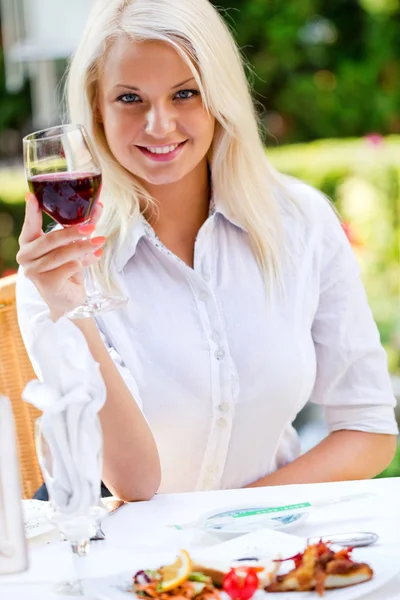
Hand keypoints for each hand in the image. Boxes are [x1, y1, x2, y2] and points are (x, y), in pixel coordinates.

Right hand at [17, 192, 105, 318]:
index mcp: (29, 242)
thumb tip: (98, 206)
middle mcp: (26, 256)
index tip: (33, 196)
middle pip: (50, 240)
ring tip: (100, 241)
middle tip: (91, 226)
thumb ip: (81, 227)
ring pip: (61, 255)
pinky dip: (85, 261)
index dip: (31, 211)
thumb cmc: (67, 269)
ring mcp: (34, 272)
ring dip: (83, 247)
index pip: (30, 224)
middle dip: (72, 232)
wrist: (68, 298)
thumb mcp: (73, 244)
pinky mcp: (47, 284)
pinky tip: (94, 257)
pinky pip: (69, 268)